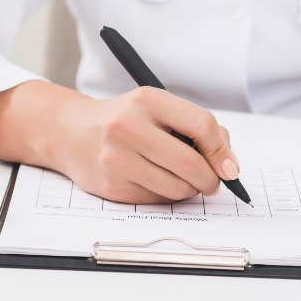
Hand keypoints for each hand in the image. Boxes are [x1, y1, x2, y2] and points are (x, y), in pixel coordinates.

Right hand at [49, 87, 237, 203]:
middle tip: (213, 182)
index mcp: (147, 100)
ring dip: (190, 190)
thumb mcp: (156, 108)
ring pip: (176, 188)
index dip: (222, 150)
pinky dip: (167, 196)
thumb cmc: (124, 120)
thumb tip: (229, 164)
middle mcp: (129, 127)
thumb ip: (194, 127)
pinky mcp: (111, 185)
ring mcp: (117, 158)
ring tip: (185, 181)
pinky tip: (158, 183)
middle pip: (190, 163)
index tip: (228, 165)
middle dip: (211, 179)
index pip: (202, 125)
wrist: (72, 133)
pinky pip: (156, 200)